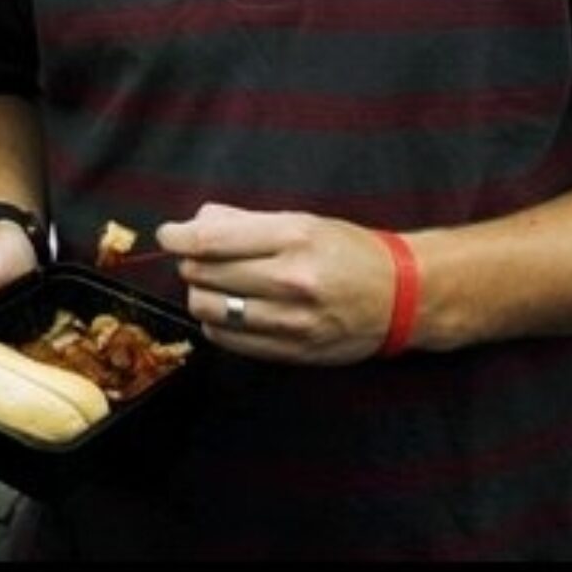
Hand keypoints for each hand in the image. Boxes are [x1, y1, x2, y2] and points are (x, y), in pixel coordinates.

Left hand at [155, 202, 398, 364]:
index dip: (177, 237)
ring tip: (215, 285)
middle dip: (191, 263)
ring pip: (209, 310)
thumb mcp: (302, 220)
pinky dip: (216, 324)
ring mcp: (293, 320)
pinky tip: (230, 311)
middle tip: (200, 258)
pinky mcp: (294, 351)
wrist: (403, 296)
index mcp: (294, 238)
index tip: (167, 234)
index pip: (211, 241)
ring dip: (201, 295)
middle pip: (204, 274)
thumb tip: (194, 223)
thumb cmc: (348, 251)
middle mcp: (292, 280)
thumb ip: (244, 221)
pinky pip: (228, 340)